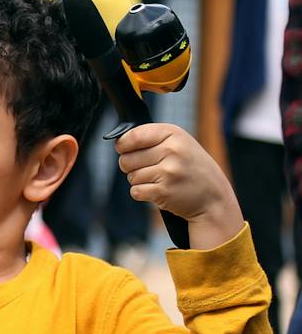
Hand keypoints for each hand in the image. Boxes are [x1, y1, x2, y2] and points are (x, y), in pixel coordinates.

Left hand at [115, 123, 242, 247]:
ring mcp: (168, 172)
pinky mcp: (164, 191)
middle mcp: (172, 151)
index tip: (125, 149)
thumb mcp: (180, 144)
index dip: (123, 145)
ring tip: (160, 181)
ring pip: (131, 176)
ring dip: (140, 181)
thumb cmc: (191, 169)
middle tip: (149, 169)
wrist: (214, 199)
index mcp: (173, 134)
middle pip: (126, 159)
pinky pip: (135, 191)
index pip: (132, 136)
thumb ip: (152, 138)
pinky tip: (159, 191)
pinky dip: (142, 194)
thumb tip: (118, 142)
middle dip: (131, 166)